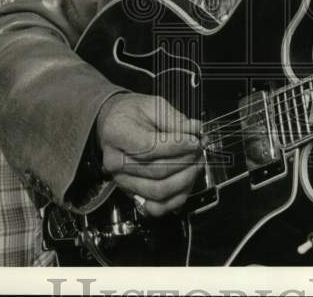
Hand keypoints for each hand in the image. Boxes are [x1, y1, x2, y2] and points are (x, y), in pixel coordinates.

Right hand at [96, 93, 203, 215]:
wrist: (114, 124)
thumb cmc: (131, 113)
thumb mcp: (153, 105)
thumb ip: (175, 119)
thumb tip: (195, 130)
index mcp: (116, 134)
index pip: (149, 147)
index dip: (177, 146)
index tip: (194, 140)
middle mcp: (115, 161)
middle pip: (156, 171)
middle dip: (185, 161)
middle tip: (199, 150)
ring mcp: (122, 180)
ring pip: (158, 191)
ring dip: (185, 180)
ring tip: (196, 164)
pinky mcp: (130, 193)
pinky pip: (155, 208)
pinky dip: (175, 199)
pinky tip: (186, 183)